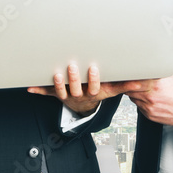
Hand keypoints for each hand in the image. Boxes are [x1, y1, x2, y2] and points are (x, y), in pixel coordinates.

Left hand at [28, 64, 153, 113]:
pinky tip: (30, 87)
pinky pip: (47, 93)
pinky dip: (38, 90)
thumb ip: (125, 85)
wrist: (83, 106)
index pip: (93, 87)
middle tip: (72, 66)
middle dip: (73, 78)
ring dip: (57, 83)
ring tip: (56, 73)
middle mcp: (79, 95)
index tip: (93, 68)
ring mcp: (67, 95)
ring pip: (60, 91)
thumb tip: (143, 82)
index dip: (93, 79)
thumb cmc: (97, 92)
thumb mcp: (111, 90)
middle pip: (76, 88)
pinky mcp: (56, 94)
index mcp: (92, 93)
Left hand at [126, 71, 172, 125]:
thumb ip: (160, 66)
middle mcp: (151, 96)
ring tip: (142, 88)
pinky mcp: (150, 115)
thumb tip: (150, 59)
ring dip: (134, 92)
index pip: (133, 79)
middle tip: (132, 80)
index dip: (129, 75)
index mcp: (156, 84)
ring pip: (132, 97)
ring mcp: (149, 107)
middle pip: (129, 89)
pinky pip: (138, 106)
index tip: (129, 73)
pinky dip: (140, 101)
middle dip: (129, 84)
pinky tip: (148, 97)